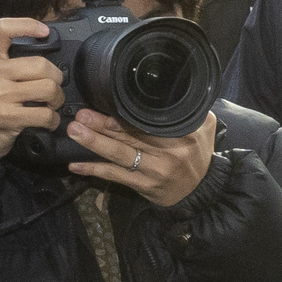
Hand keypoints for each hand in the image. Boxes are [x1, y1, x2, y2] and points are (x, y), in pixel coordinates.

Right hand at [0, 17, 64, 163]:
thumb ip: (4, 62)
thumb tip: (39, 51)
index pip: (4, 29)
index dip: (27, 25)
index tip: (44, 31)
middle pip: (42, 65)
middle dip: (56, 79)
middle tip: (53, 89)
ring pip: (48, 88)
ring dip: (57, 100)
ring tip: (50, 105)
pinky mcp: (7, 116)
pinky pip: (45, 114)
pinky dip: (53, 120)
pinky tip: (47, 121)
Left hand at [66, 109, 215, 208]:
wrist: (201, 191)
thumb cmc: (199, 154)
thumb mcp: (205, 127)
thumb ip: (190, 109)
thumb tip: (170, 89)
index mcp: (182, 136)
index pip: (148, 123)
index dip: (123, 115)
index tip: (104, 104)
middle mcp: (168, 154)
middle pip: (130, 136)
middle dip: (102, 125)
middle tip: (81, 116)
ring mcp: (154, 172)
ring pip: (119, 155)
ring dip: (95, 143)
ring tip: (75, 132)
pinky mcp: (143, 186)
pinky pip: (115, 176)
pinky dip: (95, 170)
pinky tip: (76, 164)